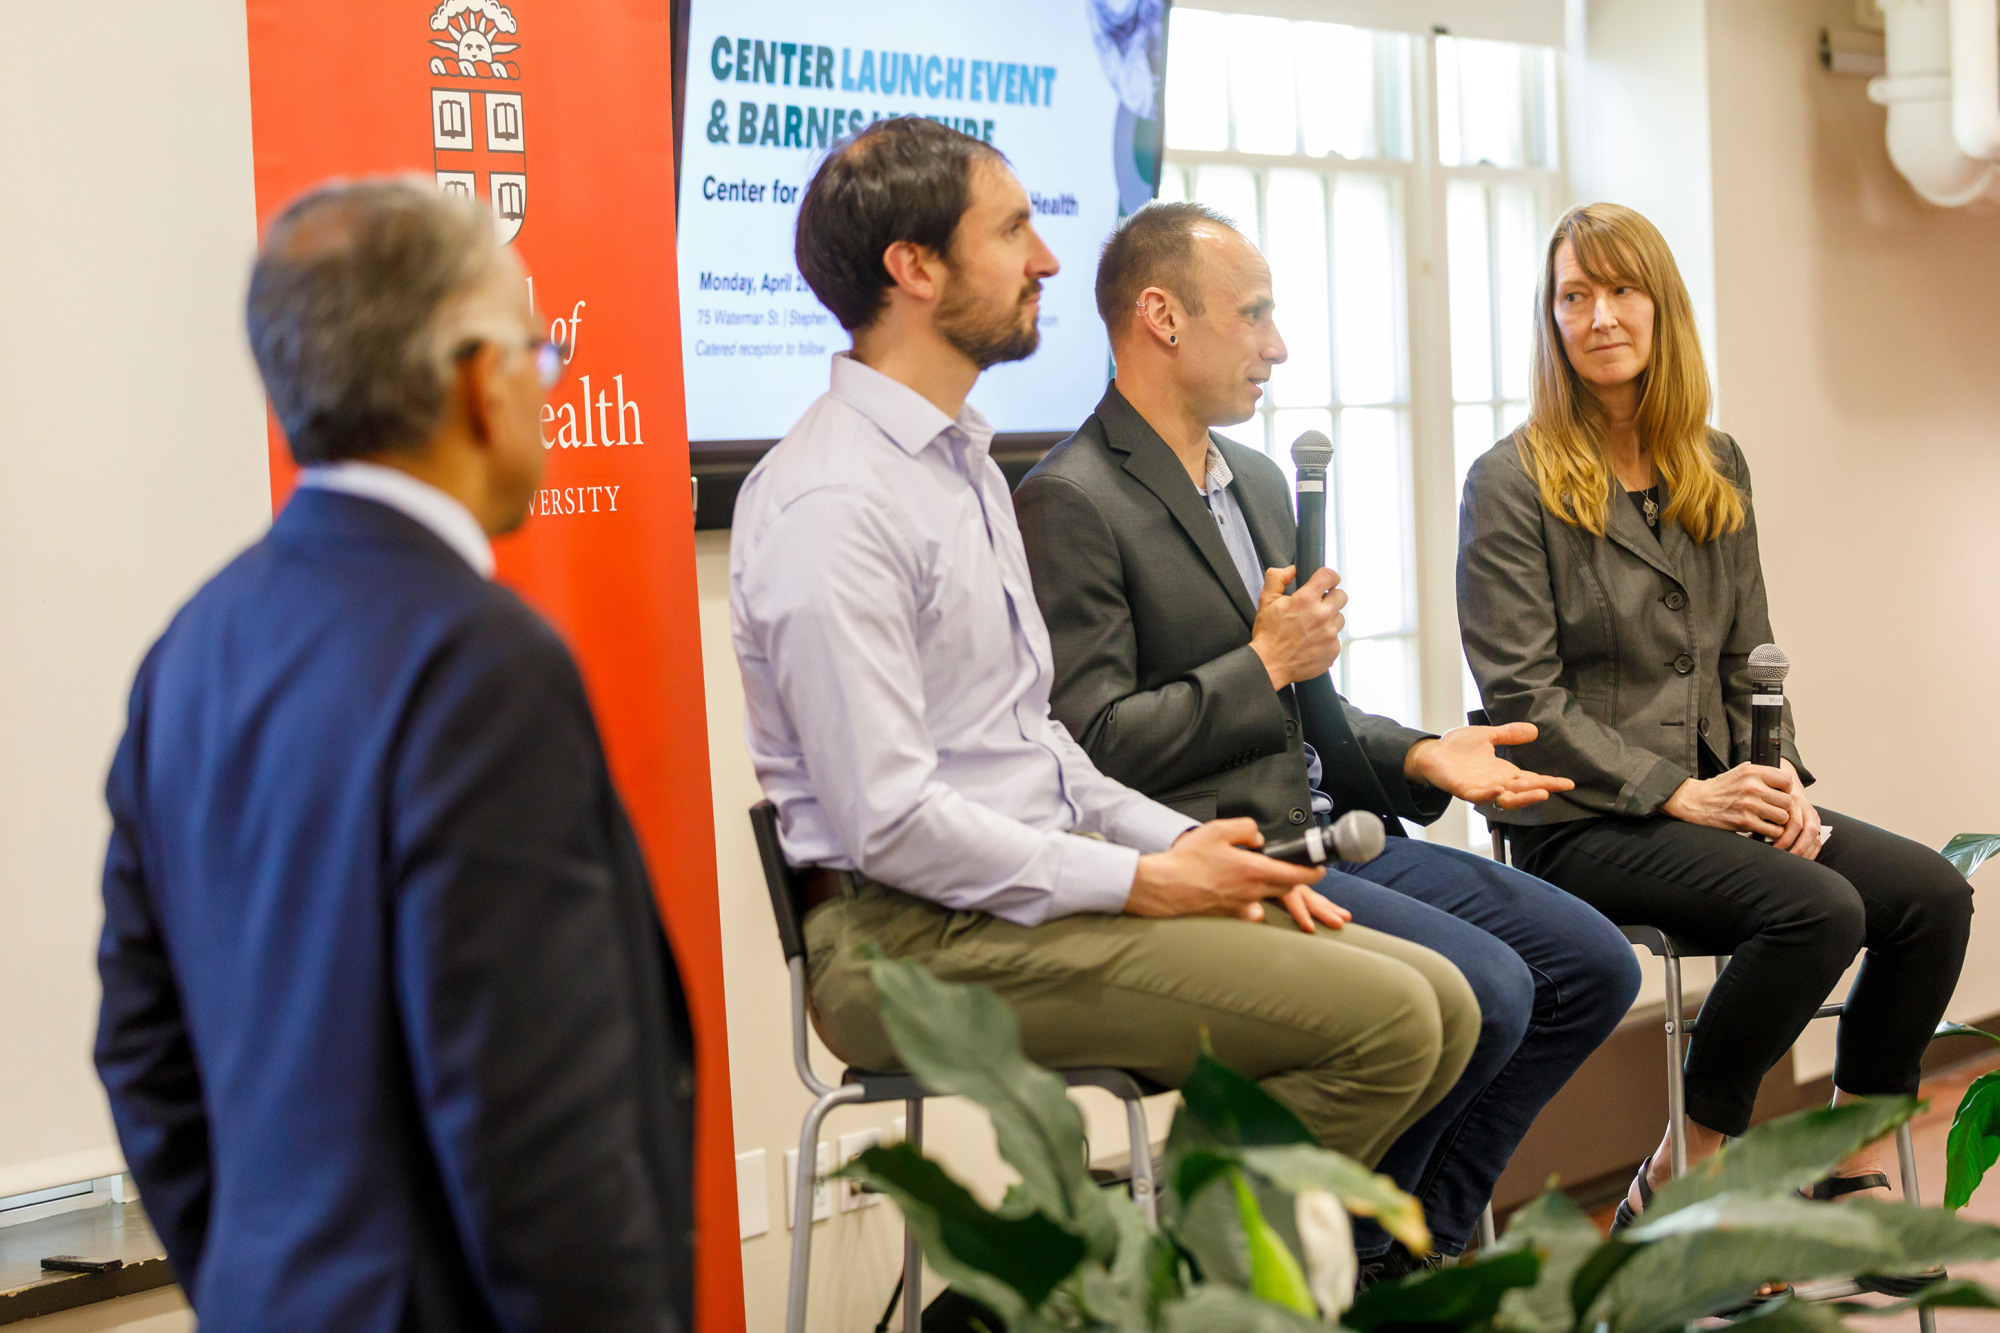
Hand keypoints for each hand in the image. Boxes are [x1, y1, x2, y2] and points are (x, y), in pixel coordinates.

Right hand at [1126, 819, 1347, 931]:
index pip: (1297, 874)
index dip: (1313, 872)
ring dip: (1274, 889)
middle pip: (1288, 888)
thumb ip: (1246, 829)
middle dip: (1296, 880)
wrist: (1164, 887)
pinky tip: (1246, 898)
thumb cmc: (1187, 861)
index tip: (1319, 868)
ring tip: (1266, 879)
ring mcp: (1242, 906)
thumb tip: (1258, 838)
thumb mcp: (1218, 830)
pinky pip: (1251, 911)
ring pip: (1270, 898)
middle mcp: (1253, 892)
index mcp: (1254, 870)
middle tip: (1298, 872)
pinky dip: (1254, 904)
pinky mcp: (1230, 915)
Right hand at [1249, 565, 1346, 690]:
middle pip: (1342, 596)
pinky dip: (1327, 639)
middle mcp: (1321, 615)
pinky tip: (1313, 641)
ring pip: (1339, 618)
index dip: (1329, 576)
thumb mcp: (1266, 600)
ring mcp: (1329, 634)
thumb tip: (1292, 569)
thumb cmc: (1268, 634)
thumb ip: (1277, 578)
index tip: (1327, 581)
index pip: (1329, 576)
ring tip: (1312, 627)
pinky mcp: (1333, 649)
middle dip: (1332, 597)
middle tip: (1319, 605)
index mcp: (1305, 600)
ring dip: (1329, 620)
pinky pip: (1336, 638)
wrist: (1269, 664)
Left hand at [1403, 724, 1575, 808]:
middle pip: (1523, 790)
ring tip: (1540, 793)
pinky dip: (1488, 795)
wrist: (1430, 753)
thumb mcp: (1488, 736)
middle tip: (1556, 787)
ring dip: (1522, 797)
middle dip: (1540, 789)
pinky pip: (1478, 796)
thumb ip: (1509, 734)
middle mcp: (1496, 783)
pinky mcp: (1463, 789)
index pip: (1531, 779)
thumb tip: (1534, 730)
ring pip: (1505, 798)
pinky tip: (1499, 790)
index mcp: (1503, 772)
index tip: (1569, 783)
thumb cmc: (1457, 747)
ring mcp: (1480, 788)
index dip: (1549, 782)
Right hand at [1661, 762, 1794, 839]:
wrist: (1697, 802)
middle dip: (1783, 807)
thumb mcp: (1738, 772)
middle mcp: (1752, 787)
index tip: (1780, 794)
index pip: (1786, 780)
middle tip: (1775, 809)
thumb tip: (1782, 781)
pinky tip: (1765, 828)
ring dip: (1778, 821)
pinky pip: (1772, 830)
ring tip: (1769, 819)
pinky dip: (1772, 832)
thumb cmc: (1719, 788)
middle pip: (1787, 800)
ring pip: (1782, 816)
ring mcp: (1749, 805)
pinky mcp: (1745, 822)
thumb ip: (1759, 773)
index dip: (1786, 789)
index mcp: (1752, 772)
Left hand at [1771, 759, 1822, 859]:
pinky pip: (1818, 839)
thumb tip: (1751, 836)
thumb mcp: (1763, 803)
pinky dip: (1812, 851)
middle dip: (1797, 847)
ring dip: (1805, 852)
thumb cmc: (1767, 798)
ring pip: (1815, 835)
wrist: (1782, 785)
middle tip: (1783, 859)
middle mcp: (1804, 806)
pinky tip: (1803, 861)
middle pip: (1806, 829)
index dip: (1784, 839)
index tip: (1773, 849)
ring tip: (1792, 862)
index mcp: (1791, 800)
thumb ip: (1761, 817)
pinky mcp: (1816, 821)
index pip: (1793, 823)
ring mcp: (1812, 814)